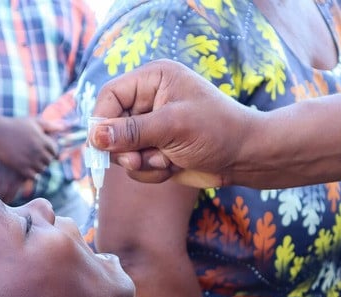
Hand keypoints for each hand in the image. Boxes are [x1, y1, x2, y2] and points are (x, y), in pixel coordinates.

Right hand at [0, 114, 57, 179]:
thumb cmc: (16, 125)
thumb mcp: (33, 121)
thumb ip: (49, 125)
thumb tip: (63, 127)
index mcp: (42, 140)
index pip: (55, 151)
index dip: (50, 151)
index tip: (44, 150)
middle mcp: (37, 151)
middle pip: (49, 161)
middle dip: (45, 159)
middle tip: (37, 157)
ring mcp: (29, 160)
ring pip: (42, 169)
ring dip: (39, 167)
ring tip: (32, 162)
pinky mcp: (20, 167)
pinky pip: (33, 176)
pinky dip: (32, 174)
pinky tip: (27, 169)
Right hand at [90, 59, 258, 187]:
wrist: (245, 157)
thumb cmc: (216, 130)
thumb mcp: (172, 127)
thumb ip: (132, 131)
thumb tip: (95, 137)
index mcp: (153, 79)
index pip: (110, 95)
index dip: (101, 120)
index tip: (102, 145)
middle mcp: (148, 101)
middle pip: (110, 126)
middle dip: (125, 148)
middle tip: (140, 159)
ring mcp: (151, 128)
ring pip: (121, 151)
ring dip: (141, 162)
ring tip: (166, 160)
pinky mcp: (155, 150)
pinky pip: (135, 166)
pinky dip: (151, 171)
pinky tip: (173, 166)